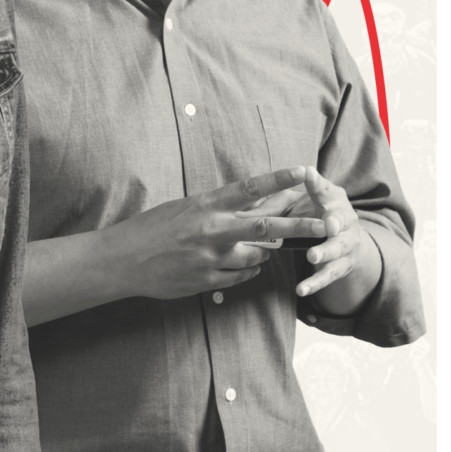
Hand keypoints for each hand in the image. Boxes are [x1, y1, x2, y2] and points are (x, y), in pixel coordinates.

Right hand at [109, 166, 325, 300]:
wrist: (122, 260)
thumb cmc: (149, 229)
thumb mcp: (182, 209)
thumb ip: (214, 209)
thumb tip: (246, 207)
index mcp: (204, 205)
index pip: (249, 189)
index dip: (279, 179)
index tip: (304, 171)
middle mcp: (211, 230)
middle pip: (265, 226)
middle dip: (300, 225)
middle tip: (327, 224)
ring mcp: (210, 257)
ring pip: (256, 255)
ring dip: (265, 251)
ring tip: (266, 247)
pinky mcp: (207, 280)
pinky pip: (240, 275)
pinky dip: (247, 270)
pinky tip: (245, 266)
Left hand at [235, 165, 375, 301]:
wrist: (343, 237)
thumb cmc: (310, 213)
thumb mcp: (295, 204)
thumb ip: (272, 204)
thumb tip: (238, 210)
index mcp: (331, 198)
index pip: (323, 188)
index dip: (316, 183)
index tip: (307, 173)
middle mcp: (343, 219)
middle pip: (339, 219)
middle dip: (334, 221)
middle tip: (327, 224)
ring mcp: (346, 243)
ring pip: (337, 249)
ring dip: (325, 252)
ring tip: (312, 256)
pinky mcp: (343, 265)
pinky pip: (330, 275)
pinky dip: (316, 282)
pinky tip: (301, 289)